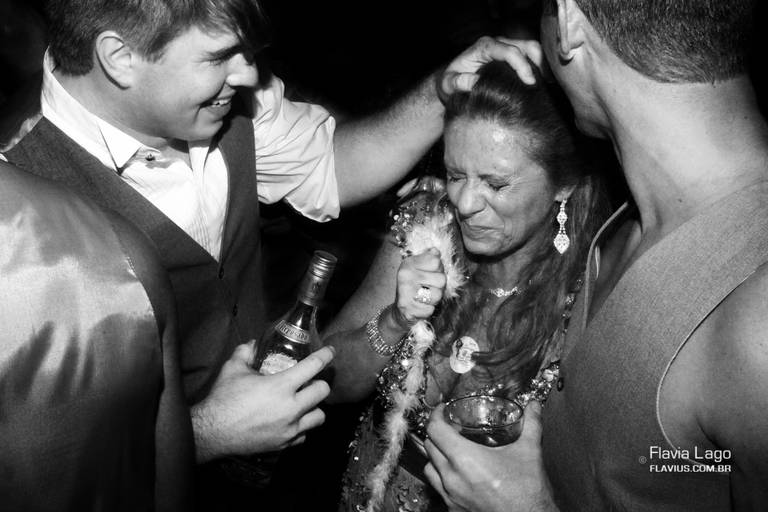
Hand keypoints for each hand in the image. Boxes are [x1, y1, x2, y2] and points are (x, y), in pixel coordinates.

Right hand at [192, 343, 333, 462]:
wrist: (212, 432)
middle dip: (320, 383)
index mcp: (281, 386)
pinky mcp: (284, 444)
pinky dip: (302, 428)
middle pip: (323, 392)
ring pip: (319, 417)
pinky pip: (304, 436)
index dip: (325, 356)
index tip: (330, 352)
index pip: (313, 366)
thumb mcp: (233, 369)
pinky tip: (292, 422)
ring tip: (305, 403)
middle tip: (311, 382)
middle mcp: (291, 408)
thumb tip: (253, 344)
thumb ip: (246, 352)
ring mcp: (289, 428)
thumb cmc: (223, 398)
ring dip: (314, 408)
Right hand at [393, 247, 445, 327]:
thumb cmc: (414, 288)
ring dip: (434, 299)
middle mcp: (405, 276)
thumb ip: (429, 259)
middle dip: (439, 286)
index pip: (436, 261)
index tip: (431, 274)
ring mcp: (405, 293)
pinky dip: (428, 310)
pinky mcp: (408, 309)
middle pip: (441, 279)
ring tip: (425, 298)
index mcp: (408, 264)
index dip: (438, 269)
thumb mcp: (419, 269)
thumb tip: (435, 251)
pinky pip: (430, 309)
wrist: (400, 311)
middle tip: (429, 288)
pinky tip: (420, 307)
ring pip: (437, 295)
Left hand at [423, 402, 558, 511]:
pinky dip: (442, 477)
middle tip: (451, 427)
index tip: (443, 410)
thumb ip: (531, 425)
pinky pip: (438, 488)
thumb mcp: (530, 452)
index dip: (436, 415)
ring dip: (436, 456)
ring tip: (451, 449)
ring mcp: (451, 496)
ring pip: (429, 468)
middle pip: (429, 447)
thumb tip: (534, 406)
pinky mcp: (454, 509)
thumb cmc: (528, 492)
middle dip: (437, 433)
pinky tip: (458, 474)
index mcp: (466, 459)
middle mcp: (452, 478)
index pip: (435, 430)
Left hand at [438, 36, 542, 102]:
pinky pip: (532, 57)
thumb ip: (458, 82)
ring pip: (533, 50)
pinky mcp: (513, 56)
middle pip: (527, 46)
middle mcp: (498, 43)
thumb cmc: (451, 81)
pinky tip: (541, 85)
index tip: (529, 83)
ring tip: (545, 86)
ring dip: (542, 66)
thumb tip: (475, 82)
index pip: (510, 52)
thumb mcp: (448, 84)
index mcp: (484, 46)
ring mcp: (507, 48)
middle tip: (541, 86)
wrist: (452, 80)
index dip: (522, 66)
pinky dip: (540, 69)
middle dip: (538, 64)